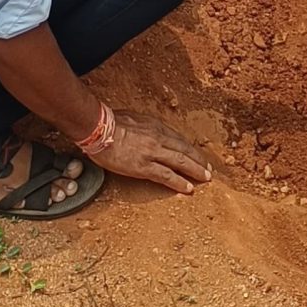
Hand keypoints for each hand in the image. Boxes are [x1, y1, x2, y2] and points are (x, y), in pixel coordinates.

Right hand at [88, 111, 212, 195]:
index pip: (178, 139)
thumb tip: (143, 131)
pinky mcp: (144, 166)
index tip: (196, 155)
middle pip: (184, 150)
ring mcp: (152, 152)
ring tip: (205, 179)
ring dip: (195, 171)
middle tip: (208, 170)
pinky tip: (188, 188)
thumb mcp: (132, 118)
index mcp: (155, 126)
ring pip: (180, 162)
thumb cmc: (109, 121)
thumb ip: (142, 126)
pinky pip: (166, 176)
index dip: (189, 149)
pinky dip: (179, 182)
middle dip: (198, 160)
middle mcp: (158, 138)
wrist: (98, 128)